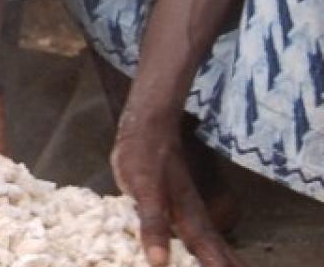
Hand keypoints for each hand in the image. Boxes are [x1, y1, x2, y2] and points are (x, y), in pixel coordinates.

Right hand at [112, 105, 241, 266]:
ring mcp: (169, 197)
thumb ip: (167, 216)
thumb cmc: (151, 161)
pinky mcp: (146, 187)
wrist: (148, 122)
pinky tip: (157, 261)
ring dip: (205, 258)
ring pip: (191, 233)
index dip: (227, 261)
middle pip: (209, 243)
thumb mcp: (159, 192)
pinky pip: (152, 218)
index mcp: (190, 210)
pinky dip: (156, 239)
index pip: (213, 243)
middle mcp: (187, 206)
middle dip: (223, 264)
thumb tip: (164, 238)